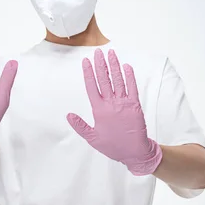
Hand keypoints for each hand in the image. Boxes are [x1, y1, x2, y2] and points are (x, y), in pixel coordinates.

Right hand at [66, 49, 162, 175]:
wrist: (135, 153)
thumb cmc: (113, 146)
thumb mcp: (92, 138)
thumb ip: (80, 126)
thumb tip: (68, 115)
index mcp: (99, 110)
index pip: (91, 87)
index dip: (88, 73)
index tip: (86, 61)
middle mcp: (110, 104)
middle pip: (104, 79)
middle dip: (100, 64)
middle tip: (98, 52)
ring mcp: (123, 103)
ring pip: (117, 80)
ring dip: (114, 66)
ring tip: (111, 53)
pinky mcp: (135, 105)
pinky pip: (132, 87)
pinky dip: (129, 76)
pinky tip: (126, 66)